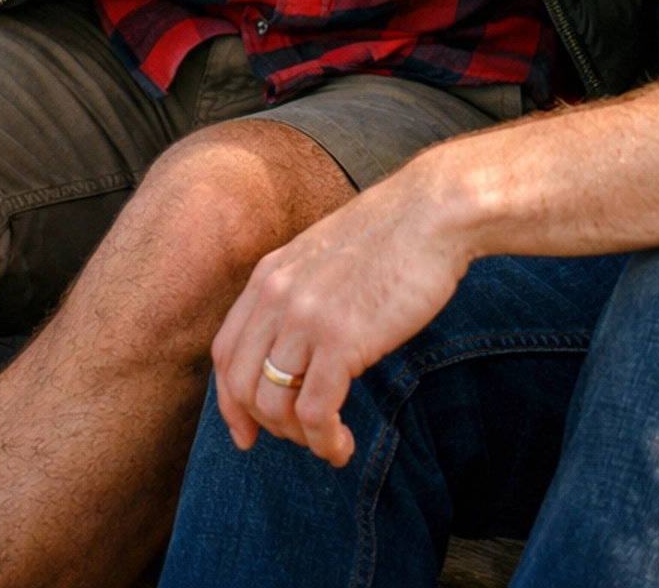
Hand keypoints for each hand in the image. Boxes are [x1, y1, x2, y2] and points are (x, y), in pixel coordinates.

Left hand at [211, 154, 472, 466]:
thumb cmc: (392, 236)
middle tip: (300, 438)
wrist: (433, 211)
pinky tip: (344, 446)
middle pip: (241, 385)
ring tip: (330, 440)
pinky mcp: (342, 338)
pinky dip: (325, 441)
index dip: (230, 402)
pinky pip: (316, 412)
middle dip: (265, 425)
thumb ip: (300, 292)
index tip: (247, 433)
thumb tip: (296, 344)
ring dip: (299, 437)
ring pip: (273, 405)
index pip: (225, 352)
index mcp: (269, 275)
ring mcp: (306, 316)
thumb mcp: (324, 256)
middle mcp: (277, 295)